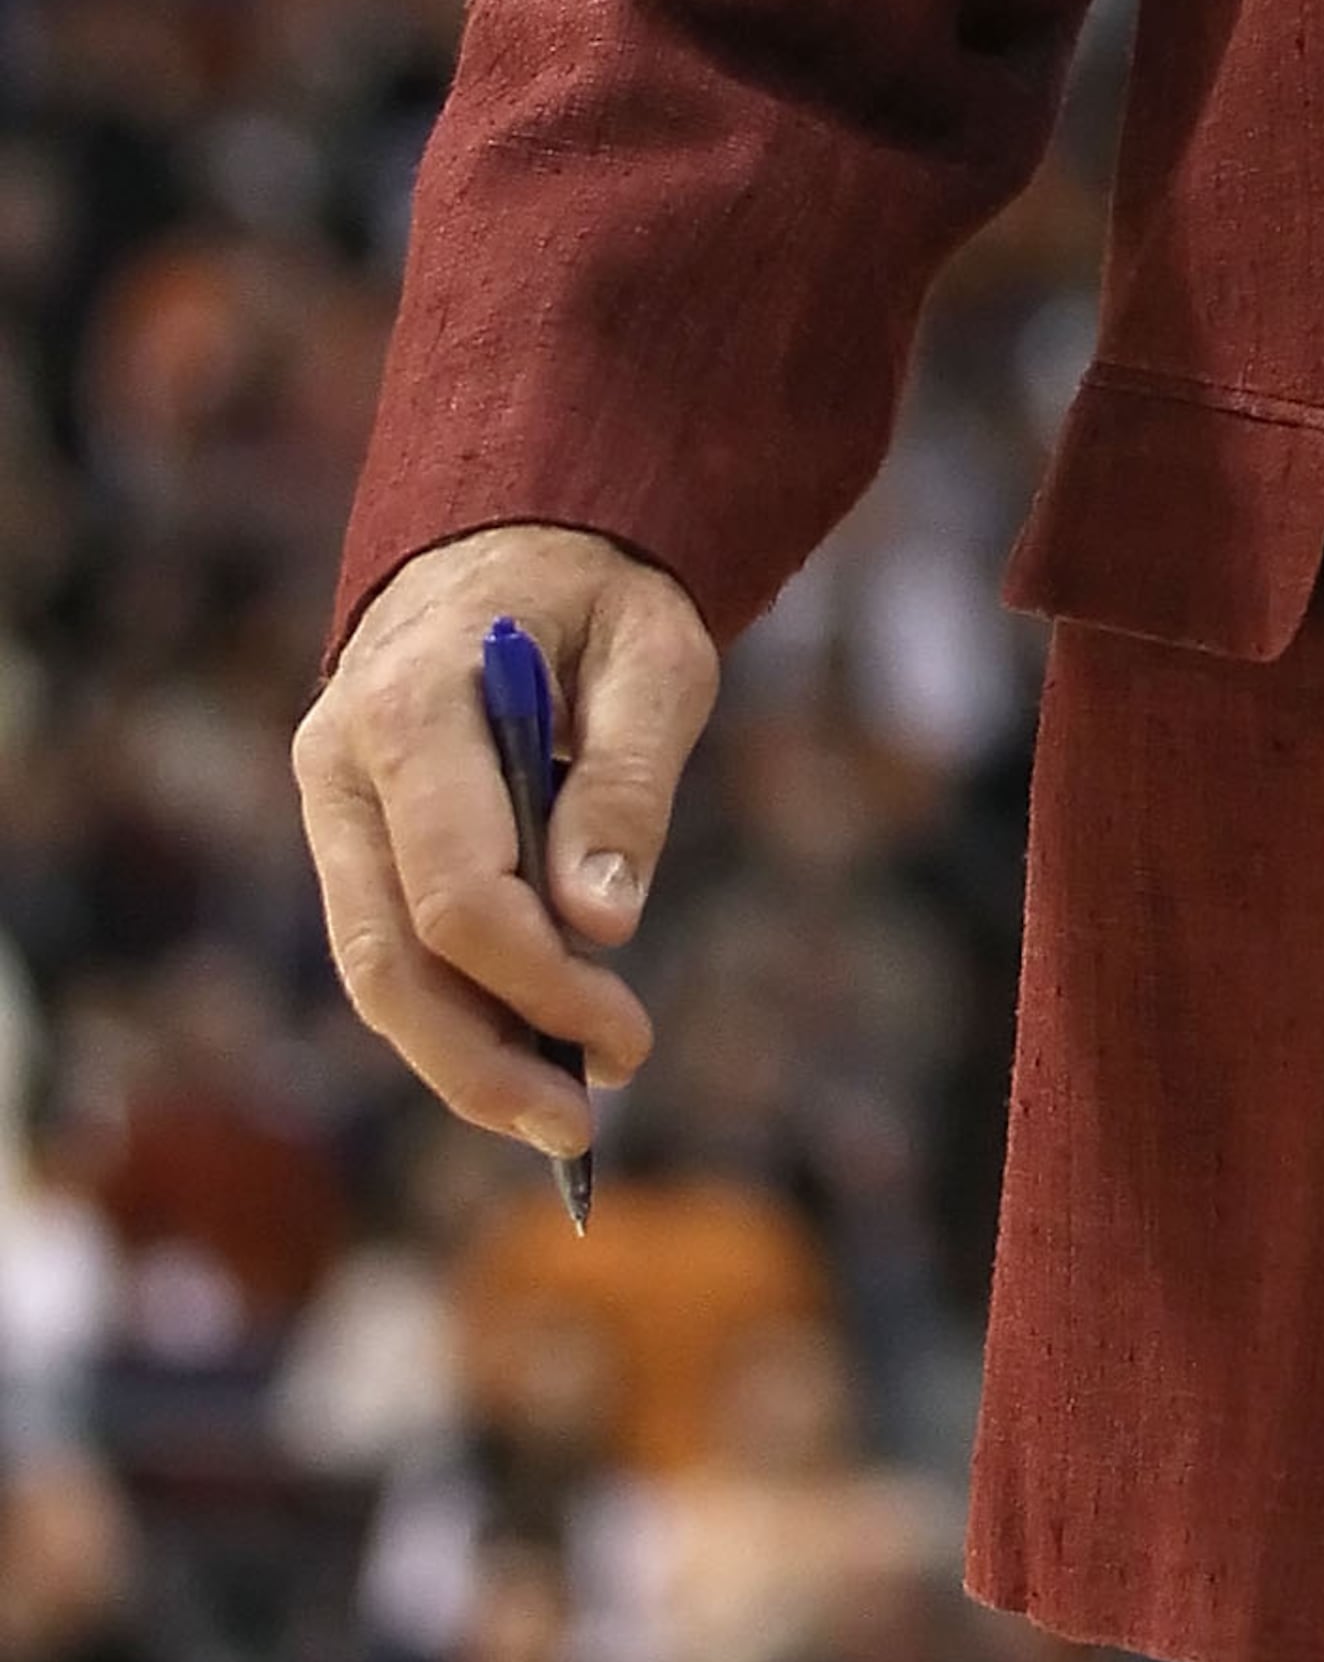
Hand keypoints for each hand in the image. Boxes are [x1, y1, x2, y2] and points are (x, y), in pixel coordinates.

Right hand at [295, 525, 718, 1169]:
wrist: (508, 535)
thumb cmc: (599, 590)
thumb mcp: (656, 652)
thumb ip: (631, 778)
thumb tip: (603, 923)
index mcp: (413, 706)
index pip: (457, 891)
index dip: (538, 984)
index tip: (628, 1034)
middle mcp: (340, 762)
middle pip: (387, 957)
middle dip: (482, 1059)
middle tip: (582, 1126)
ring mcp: (328, 800)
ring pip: (369, 968)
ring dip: (458, 1060)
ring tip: (558, 1122)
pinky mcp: (345, 832)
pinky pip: (382, 944)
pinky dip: (446, 1013)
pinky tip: (523, 1057)